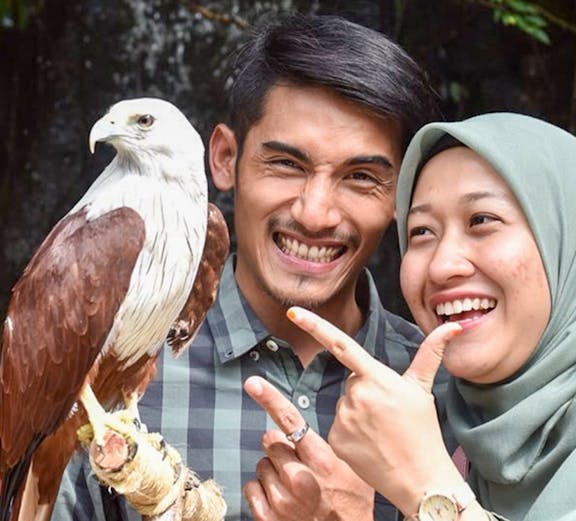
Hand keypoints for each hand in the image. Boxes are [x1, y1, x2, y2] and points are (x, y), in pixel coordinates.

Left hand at [243, 376, 374, 520]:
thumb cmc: (351, 503)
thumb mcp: (350, 468)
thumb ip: (323, 446)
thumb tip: (297, 427)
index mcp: (321, 461)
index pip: (291, 421)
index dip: (270, 398)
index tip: (252, 383)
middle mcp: (299, 478)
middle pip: (270, 440)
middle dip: (280, 447)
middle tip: (295, 463)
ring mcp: (281, 500)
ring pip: (261, 464)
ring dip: (272, 471)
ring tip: (291, 486)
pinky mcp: (267, 517)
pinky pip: (251, 488)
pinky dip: (261, 491)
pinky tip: (279, 499)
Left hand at [287, 307, 464, 515]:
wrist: (418, 478)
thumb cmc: (423, 431)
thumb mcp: (423, 388)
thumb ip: (431, 353)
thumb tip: (453, 326)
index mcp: (375, 377)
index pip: (340, 344)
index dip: (315, 326)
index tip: (293, 313)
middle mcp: (355, 395)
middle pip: (351, 382)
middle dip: (365, 391)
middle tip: (387, 413)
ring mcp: (343, 418)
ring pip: (344, 404)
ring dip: (357, 412)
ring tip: (380, 431)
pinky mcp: (334, 439)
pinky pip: (337, 425)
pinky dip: (349, 432)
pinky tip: (368, 443)